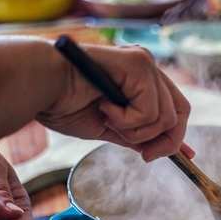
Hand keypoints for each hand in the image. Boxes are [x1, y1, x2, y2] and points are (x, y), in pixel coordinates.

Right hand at [38, 44, 193, 160]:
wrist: (40, 88)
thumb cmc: (67, 104)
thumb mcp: (114, 128)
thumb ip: (143, 137)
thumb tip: (175, 152)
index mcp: (143, 80)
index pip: (177, 109)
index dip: (177, 136)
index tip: (173, 156)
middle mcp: (148, 68)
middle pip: (180, 113)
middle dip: (165, 141)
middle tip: (144, 154)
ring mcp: (145, 63)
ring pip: (165, 118)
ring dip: (134, 130)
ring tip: (107, 117)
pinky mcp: (138, 64)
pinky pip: (149, 112)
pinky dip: (126, 120)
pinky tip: (103, 106)